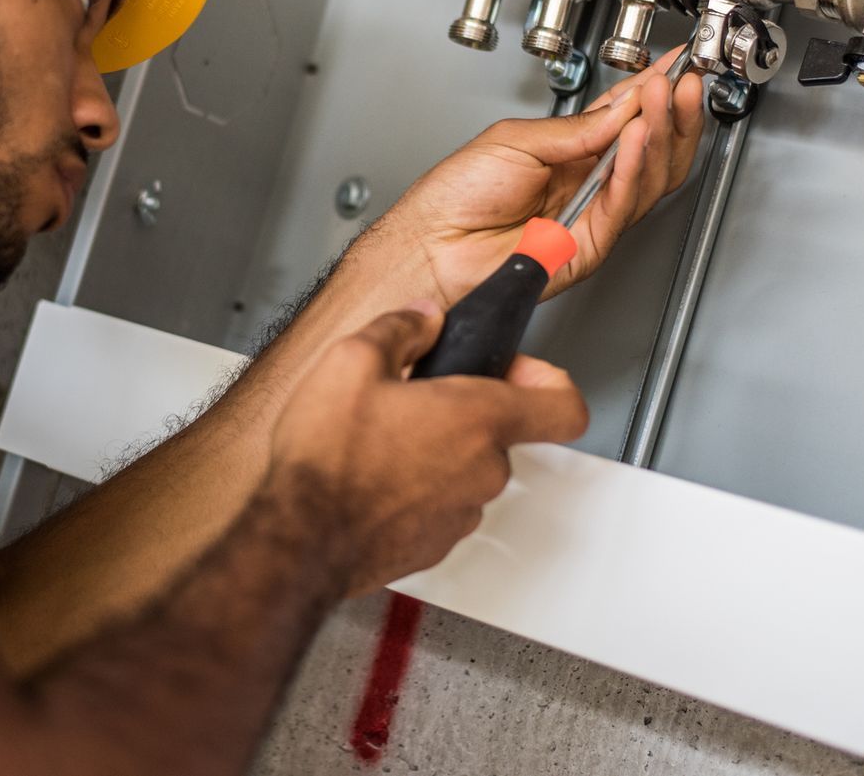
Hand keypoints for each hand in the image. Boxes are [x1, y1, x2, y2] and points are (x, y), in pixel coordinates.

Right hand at [263, 303, 587, 594]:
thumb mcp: (352, 361)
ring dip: (438, 451)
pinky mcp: (435, 545)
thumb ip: (401, 328)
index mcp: (479, 419)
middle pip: (500, 431)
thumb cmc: (328, 460)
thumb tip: (423, 318)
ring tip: (382, 439)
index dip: (548, 378)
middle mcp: (483, 470)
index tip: (517, 367)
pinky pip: (441, 504)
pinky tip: (373, 476)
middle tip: (415, 396)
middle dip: (462, 409)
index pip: (564, 404)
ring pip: (467, 469)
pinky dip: (417, 489)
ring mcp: (461, 514)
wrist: (300, 541)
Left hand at [373, 47, 704, 306]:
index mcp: (569, 154)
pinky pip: (623, 204)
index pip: (625, 119)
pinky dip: (635, 168)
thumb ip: (575, 128)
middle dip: (672, 113)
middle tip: (681, 82)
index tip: (674, 65)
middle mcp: (586, 184)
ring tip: (662, 99)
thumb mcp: (515, 140)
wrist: (432, 246)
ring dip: (661, 133)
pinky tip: (639, 138)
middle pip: (651, 151)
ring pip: (649, 177)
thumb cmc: (455, 198)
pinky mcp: (588, 245)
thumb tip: (623, 107)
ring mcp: (591, 216)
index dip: (654, 93)